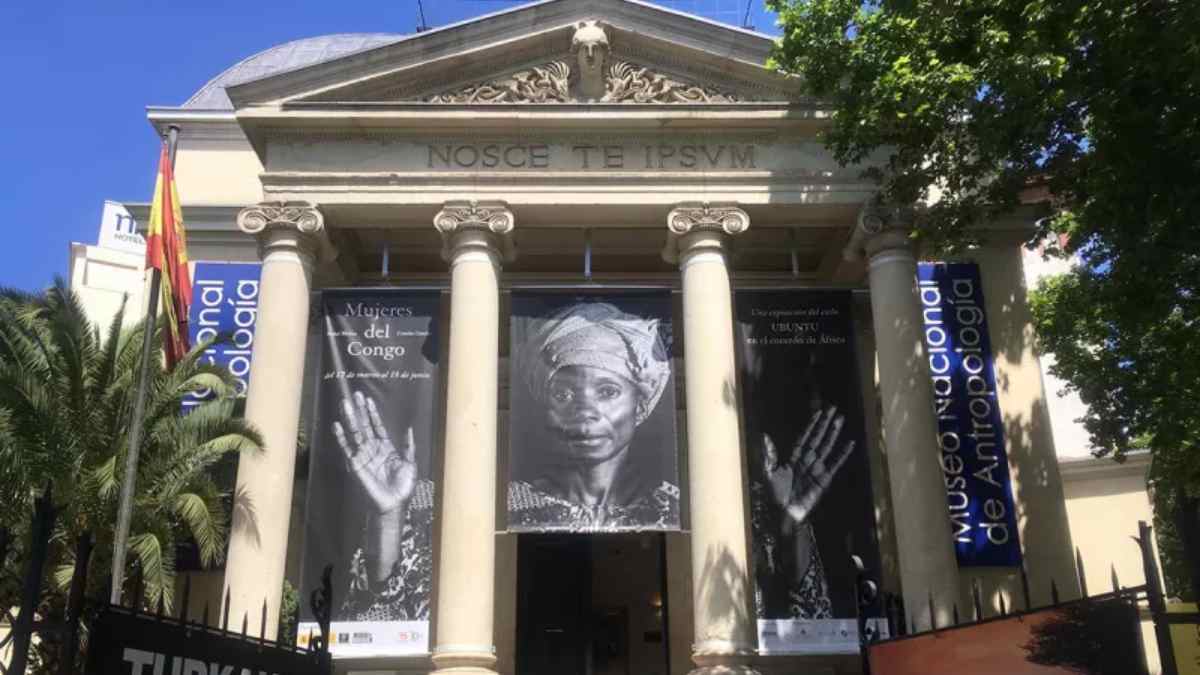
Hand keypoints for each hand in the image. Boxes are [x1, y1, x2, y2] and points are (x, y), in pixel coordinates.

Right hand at [333, 390, 416, 514]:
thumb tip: (409, 429)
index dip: (373, 413)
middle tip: (356, 395)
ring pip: (355, 433)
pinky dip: (341, 437)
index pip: (377, 426)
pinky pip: (347, 448)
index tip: (368, 399)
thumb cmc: (402, 487)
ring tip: (345, 403)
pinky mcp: (355, 464)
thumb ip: (408, 446)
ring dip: (350, 418)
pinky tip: (337, 425)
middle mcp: (373, 449)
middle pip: (364, 425)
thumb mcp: (410, 464)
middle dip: (360, 410)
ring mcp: (363, 455)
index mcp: (386, 448)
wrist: (392, 503)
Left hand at [763, 405, 855, 525]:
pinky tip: (849, 443)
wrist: (785, 512)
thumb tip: (763, 435)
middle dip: (825, 424)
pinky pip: (835, 463)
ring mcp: (817, 469)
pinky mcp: (824, 479)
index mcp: (795, 458)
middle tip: (833, 410)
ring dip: (833, 433)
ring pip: (826, 446)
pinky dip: (842, 453)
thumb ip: (768, 454)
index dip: (812, 425)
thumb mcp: (768, 472)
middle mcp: (808, 460)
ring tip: (840, 420)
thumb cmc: (775, 495)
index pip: (805, 437)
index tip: (818, 413)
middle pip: (818, 438)